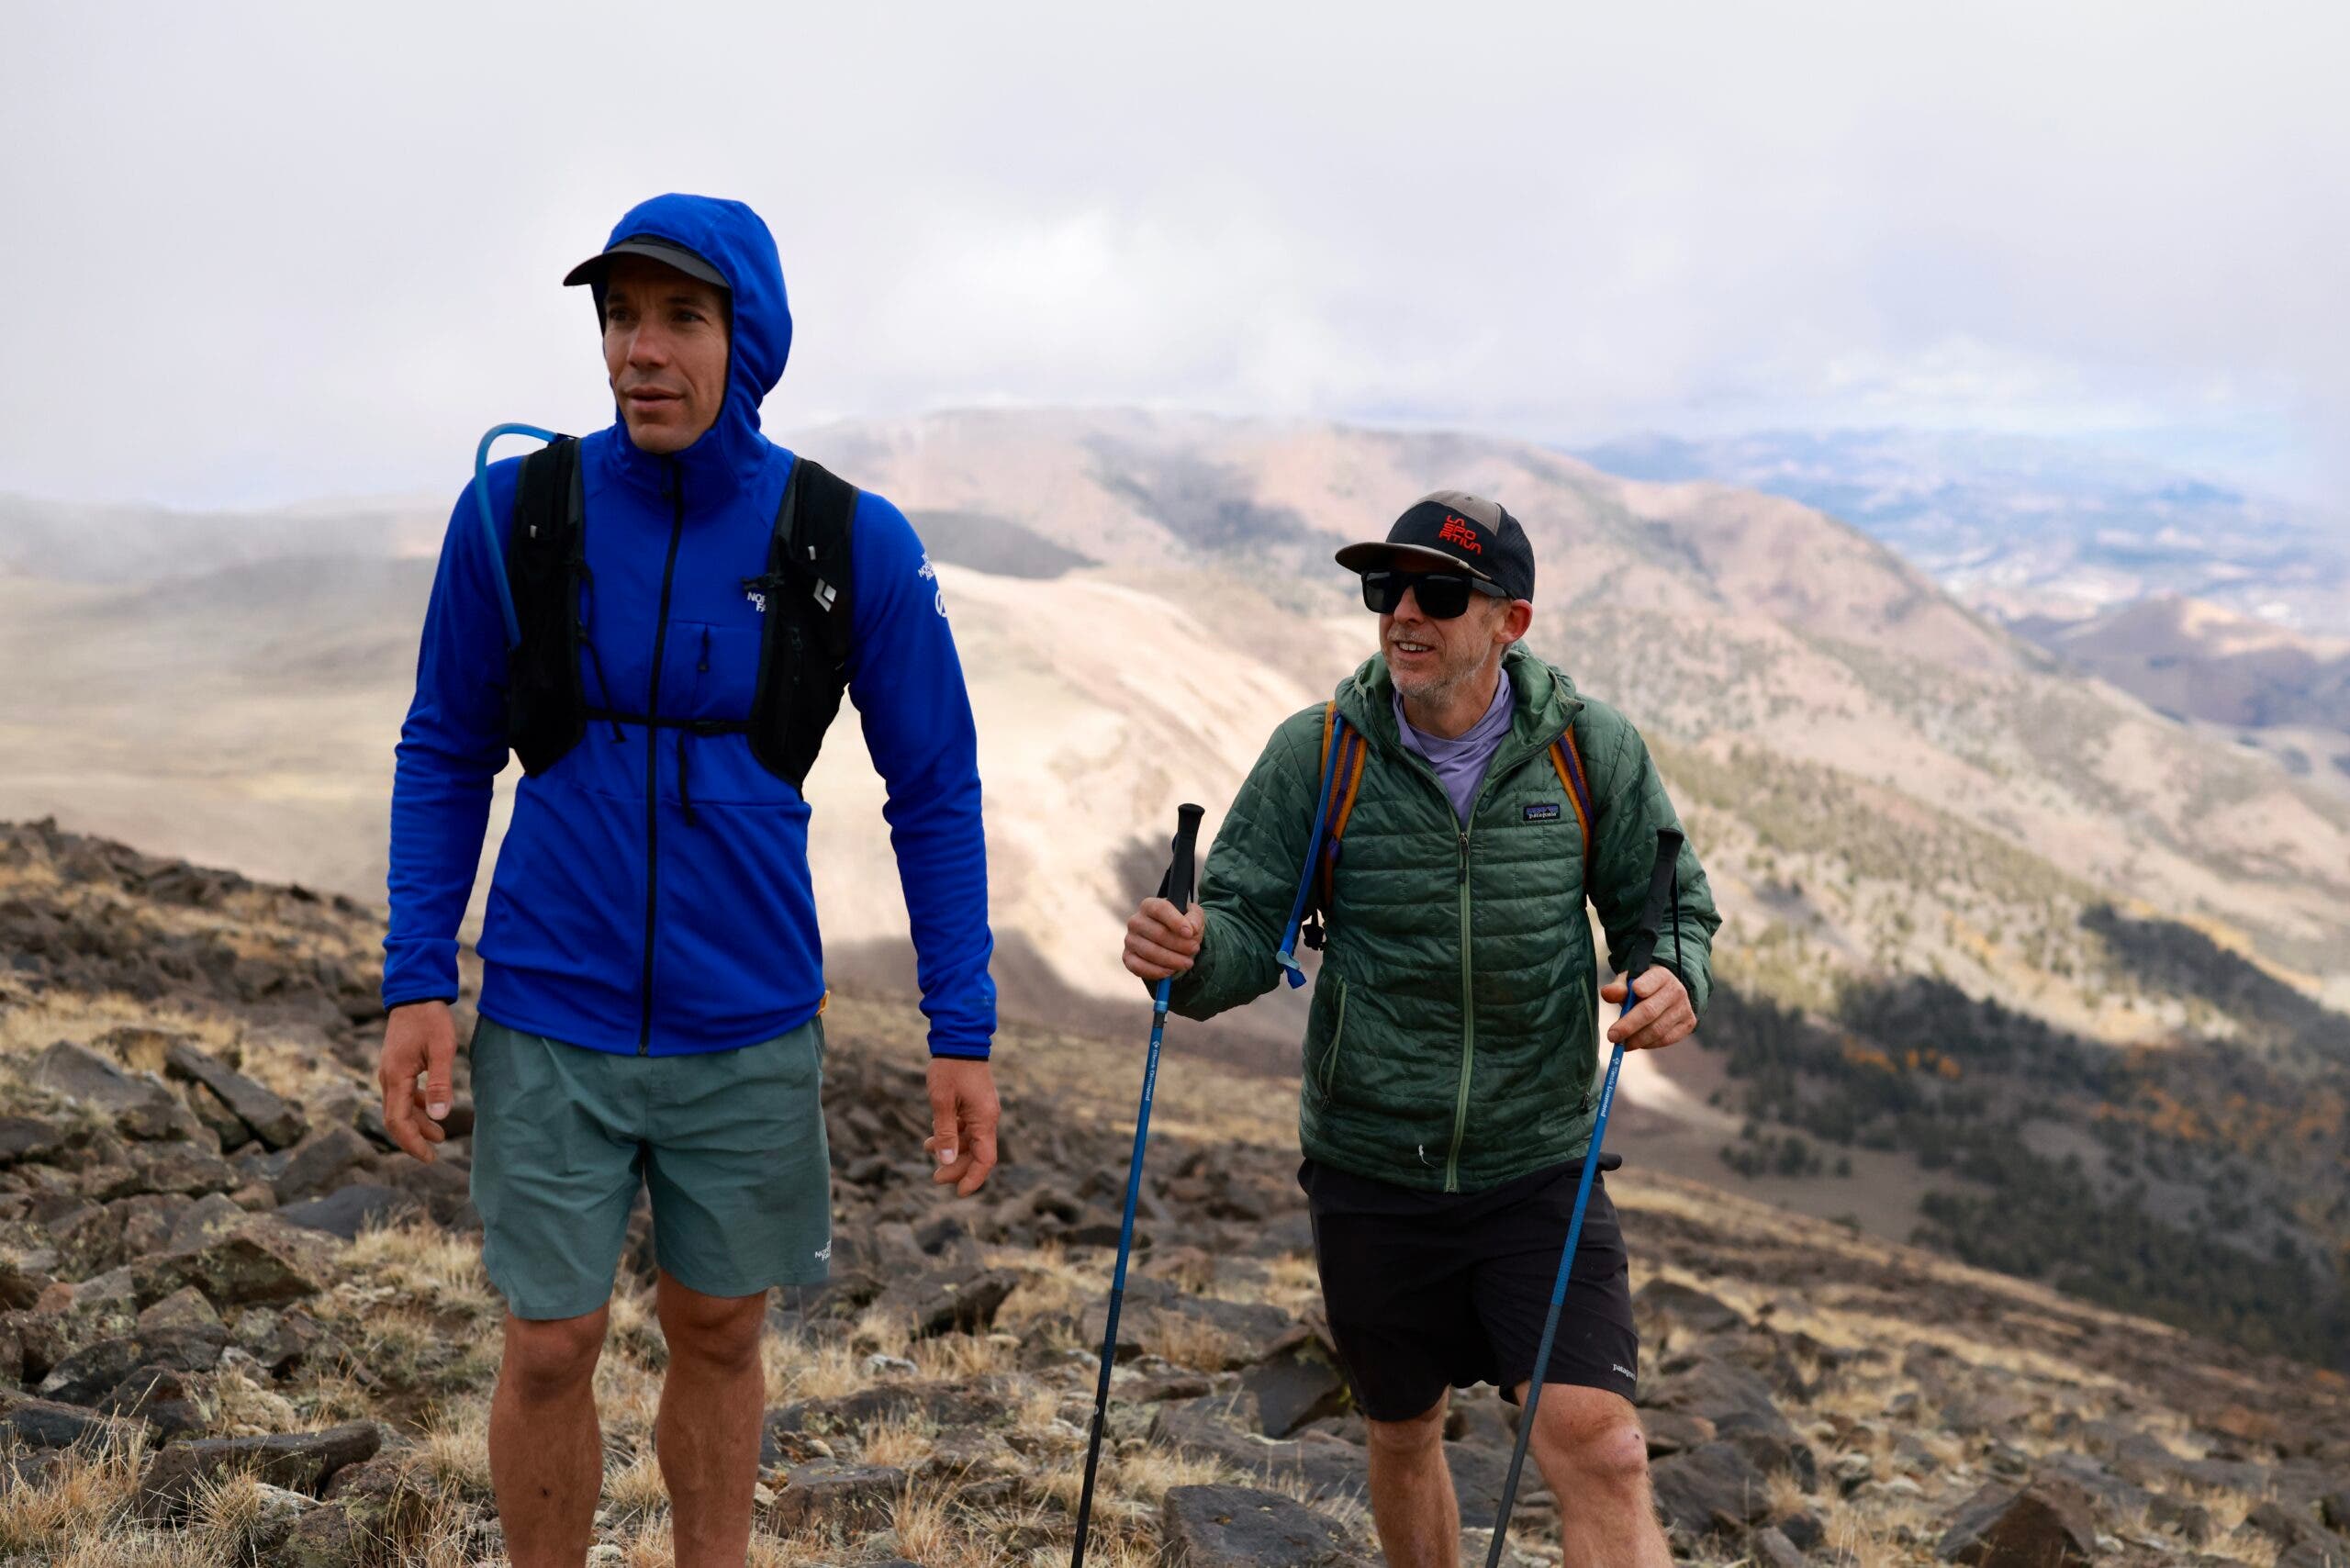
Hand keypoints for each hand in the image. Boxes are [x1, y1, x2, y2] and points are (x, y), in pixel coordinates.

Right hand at [380, 1000, 457, 1161]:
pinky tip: (431, 1110)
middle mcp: (388, 1078)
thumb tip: (440, 1116)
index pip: (397, 1120)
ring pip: (399, 1107)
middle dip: (413, 1138)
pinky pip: (402, 1094)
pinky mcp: (397, 1066)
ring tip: (440, 1135)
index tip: (429, 1157)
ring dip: (417, 1123)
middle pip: (395, 1118)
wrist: (415, 994)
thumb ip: (440, 1083)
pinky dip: (416, 1107)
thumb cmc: (430, 1019)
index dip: (412, 1142)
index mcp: (396, 1077)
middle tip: (433, 1154)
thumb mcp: (442, 1049)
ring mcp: (390, 1072)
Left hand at [925, 1057, 1000, 1195]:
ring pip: (970, 1141)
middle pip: (977, 1153)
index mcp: (984, 1119)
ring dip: (951, 1150)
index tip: (959, 1193)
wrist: (959, 1039)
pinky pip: (966, 1127)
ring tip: (926, 1150)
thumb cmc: (950, 1068)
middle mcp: (987, 1118)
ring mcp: (982, 1111)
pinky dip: (952, 1134)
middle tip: (935, 1177)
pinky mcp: (975, 1104)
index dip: (973, 1179)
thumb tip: (946, 1161)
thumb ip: (945, 1132)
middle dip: (957, 1167)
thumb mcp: (942, 1101)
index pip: (985, 1159)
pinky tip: (933, 1134)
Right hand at [1123, 897, 1205, 980]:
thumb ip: (1195, 918)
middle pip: (1158, 934)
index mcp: (1149, 905)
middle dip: (1180, 945)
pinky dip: (1157, 971)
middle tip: (1194, 949)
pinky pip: (1139, 967)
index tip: (1190, 933)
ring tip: (1188, 962)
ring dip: (1173, 960)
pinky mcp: (1128, 957)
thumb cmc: (1181, 925)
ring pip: (1151, 952)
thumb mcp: (1193, 916)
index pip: (1160, 909)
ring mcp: (1130, 940)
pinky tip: (1171, 970)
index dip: (1176, 921)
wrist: (1169, 940)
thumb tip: (1191, 929)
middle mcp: (1136, 921)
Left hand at [1601, 966, 1694, 1051]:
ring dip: (1637, 1040)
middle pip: (1650, 1011)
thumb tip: (1607, 993)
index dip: (1637, 991)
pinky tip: (1637, 1043)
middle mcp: (1676, 990)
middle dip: (1628, 1026)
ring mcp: (1684, 1008)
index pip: (1650, 982)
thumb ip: (1618, 987)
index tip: (1623, 1001)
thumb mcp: (1628, 982)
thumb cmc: (1642, 987)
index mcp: (1661, 975)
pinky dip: (1649, 1044)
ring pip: (1658, 1030)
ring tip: (1622, 1043)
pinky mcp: (1688, 1024)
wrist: (1667, 992)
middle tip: (1612, 1036)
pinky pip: (1666, 1039)